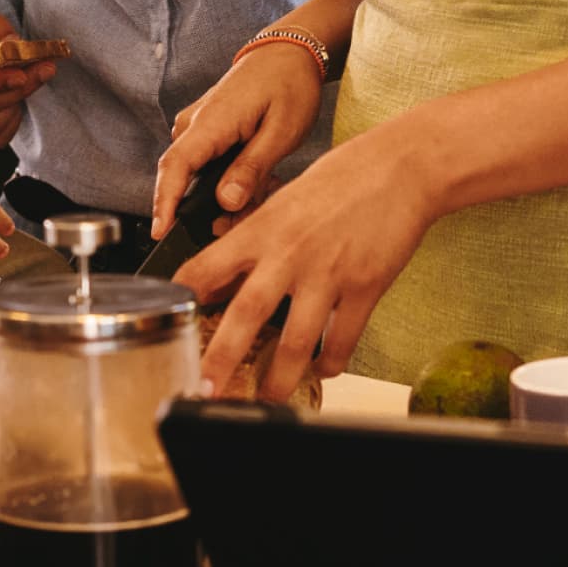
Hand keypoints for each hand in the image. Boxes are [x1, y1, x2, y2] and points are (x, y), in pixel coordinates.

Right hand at [150, 40, 321, 236]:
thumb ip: (252, 168)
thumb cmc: (288, 85)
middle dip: (210, 209)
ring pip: (199, 175)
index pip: (174, 167)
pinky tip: (258, 178)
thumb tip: (226, 202)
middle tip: (247, 218)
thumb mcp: (281, 131)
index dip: (164, 203)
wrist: (288, 52)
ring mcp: (197, 125)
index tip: (159, 233)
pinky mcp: (205, 128)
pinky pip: (207, 164)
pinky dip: (229, 178)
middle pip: (184, 179)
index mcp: (211, 121)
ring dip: (226, 193)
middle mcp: (194, 123)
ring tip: (267, 187)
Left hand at [173, 119, 444, 404]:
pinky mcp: (365, 287)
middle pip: (246, 313)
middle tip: (205, 389)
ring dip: (279, 378)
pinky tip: (323, 370)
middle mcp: (289, 253)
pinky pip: (343, 338)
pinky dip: (331, 362)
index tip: (168, 322)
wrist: (398, 168)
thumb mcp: (284, 200)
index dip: (183, 296)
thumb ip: (256, 236)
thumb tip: (226, 271)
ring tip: (267, 398)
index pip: (208, 265)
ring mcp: (328, 273)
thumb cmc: (340, 179)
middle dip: (222, 357)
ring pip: (296, 340)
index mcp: (263, 228)